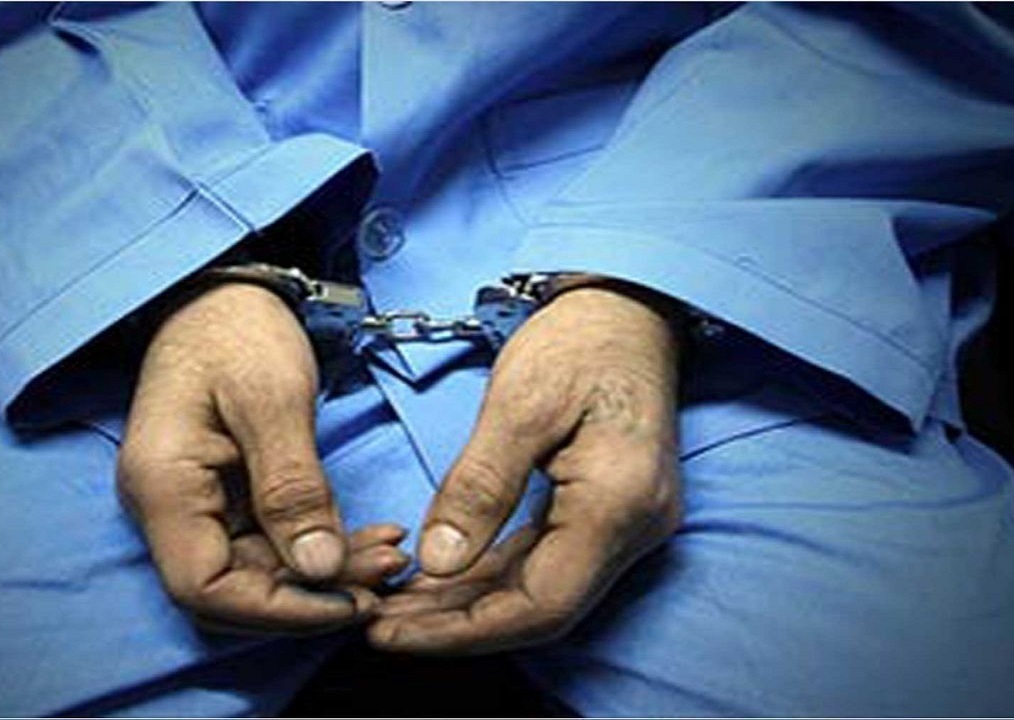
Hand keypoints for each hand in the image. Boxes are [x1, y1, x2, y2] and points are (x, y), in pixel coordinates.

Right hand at [118, 282, 407, 634]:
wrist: (222, 293)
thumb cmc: (237, 329)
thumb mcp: (274, 398)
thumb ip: (293, 485)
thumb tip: (319, 570)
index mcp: (163, 484)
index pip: (204, 588)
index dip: (277, 609)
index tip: (348, 601)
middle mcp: (169, 507)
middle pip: (234, 589)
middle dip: (314, 593)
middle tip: (388, 573)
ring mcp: (196, 505)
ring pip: (258, 573)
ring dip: (327, 573)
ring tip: (391, 554)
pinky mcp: (224, 498)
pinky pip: (269, 545)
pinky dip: (320, 547)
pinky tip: (369, 538)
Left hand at [369, 283, 682, 653]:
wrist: (630, 308)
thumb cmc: (579, 341)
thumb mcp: (519, 403)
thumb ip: (480, 486)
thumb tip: (437, 563)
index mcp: (618, 504)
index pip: (539, 605)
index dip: (461, 630)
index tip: (392, 632)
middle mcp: (635, 530)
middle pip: (538, 609)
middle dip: (454, 624)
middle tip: (378, 624)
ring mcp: (628, 526)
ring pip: (540, 592)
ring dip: (468, 606)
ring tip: (395, 606)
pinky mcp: (610, 515)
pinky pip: (547, 563)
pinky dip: (490, 576)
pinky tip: (440, 576)